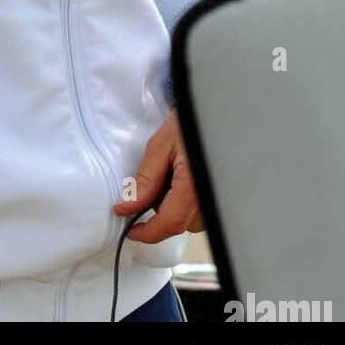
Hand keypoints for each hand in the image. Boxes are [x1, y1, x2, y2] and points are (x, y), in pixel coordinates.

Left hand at [112, 108, 204, 241]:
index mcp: (195, 187)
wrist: (211, 112)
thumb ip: (145, 180)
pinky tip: (180, 179)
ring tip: (169, 176)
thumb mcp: (161, 146)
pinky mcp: (218, 195)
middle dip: (158, 212)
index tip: (130, 230)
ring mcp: (217, 198)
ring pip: (188, 219)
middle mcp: (210, 198)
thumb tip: (127, 207)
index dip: (147, 232)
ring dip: (172, 206)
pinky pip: (198, 210)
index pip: (170, 223)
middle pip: (178, 223)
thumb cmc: (188, 124)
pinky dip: (183, 201)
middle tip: (150, 184)